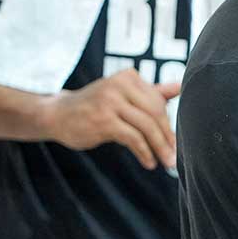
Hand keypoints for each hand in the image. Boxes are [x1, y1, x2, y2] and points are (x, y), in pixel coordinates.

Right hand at [42, 68, 180, 169]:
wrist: (57, 114)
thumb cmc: (95, 105)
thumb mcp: (123, 95)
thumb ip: (152, 92)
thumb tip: (181, 87)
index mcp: (129, 76)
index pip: (158, 102)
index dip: (169, 123)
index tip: (176, 142)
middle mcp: (120, 85)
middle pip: (156, 113)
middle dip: (168, 137)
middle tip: (175, 156)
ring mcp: (111, 101)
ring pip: (147, 126)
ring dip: (160, 147)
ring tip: (167, 161)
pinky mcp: (104, 120)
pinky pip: (133, 138)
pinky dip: (144, 152)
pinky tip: (148, 162)